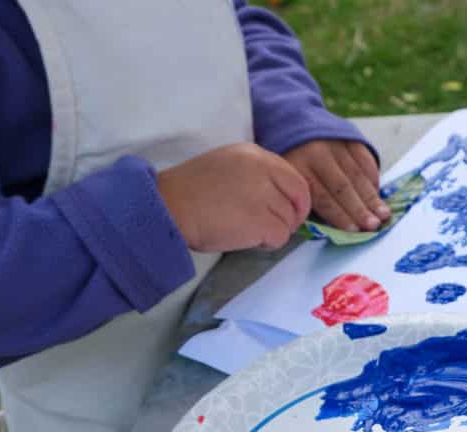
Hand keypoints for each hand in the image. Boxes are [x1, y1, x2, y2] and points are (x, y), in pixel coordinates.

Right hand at [157, 143, 310, 251]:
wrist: (167, 207)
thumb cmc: (191, 191)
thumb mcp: (227, 166)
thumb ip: (256, 175)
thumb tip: (281, 198)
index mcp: (254, 154)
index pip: (295, 178)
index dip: (297, 199)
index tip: (290, 212)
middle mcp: (262, 169)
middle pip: (298, 199)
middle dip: (291, 217)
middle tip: (275, 228)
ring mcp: (262, 194)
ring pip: (289, 220)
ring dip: (274, 231)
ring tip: (248, 231)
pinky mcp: (260, 219)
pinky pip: (279, 237)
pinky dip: (267, 243)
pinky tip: (247, 240)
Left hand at [283, 139, 388, 232]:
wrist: (293, 121)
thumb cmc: (293, 161)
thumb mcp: (289, 178)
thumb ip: (306, 199)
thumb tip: (330, 225)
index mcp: (297, 167)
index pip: (322, 197)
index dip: (339, 215)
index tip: (354, 231)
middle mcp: (317, 153)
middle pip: (342, 187)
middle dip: (360, 209)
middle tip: (373, 225)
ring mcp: (335, 143)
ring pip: (356, 174)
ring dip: (371, 197)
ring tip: (383, 214)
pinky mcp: (349, 137)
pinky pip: (365, 160)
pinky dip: (373, 178)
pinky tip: (379, 194)